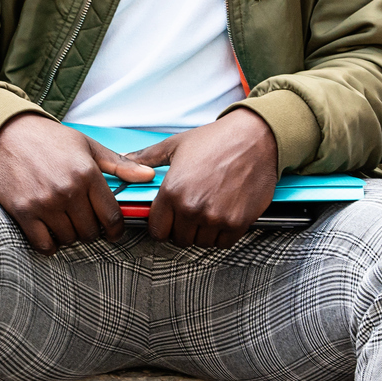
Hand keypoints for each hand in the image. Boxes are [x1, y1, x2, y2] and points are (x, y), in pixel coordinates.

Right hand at [0, 115, 154, 251]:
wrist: (8, 134)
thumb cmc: (50, 139)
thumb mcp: (87, 146)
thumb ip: (118, 164)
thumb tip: (148, 175)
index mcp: (87, 174)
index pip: (112, 217)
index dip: (115, 230)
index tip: (111, 231)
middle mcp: (68, 190)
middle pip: (90, 232)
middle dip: (91, 231)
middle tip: (83, 221)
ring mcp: (44, 202)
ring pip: (68, 238)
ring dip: (69, 235)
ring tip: (65, 221)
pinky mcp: (23, 211)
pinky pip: (43, 244)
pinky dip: (49, 244)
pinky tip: (50, 232)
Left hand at [127, 109, 279, 247]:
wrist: (255, 138)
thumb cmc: (217, 139)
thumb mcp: (176, 145)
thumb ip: (147, 157)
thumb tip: (125, 160)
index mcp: (173, 191)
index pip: (157, 230)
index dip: (162, 225)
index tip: (170, 218)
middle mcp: (192, 208)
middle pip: (179, 239)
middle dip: (183, 228)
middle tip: (192, 211)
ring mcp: (215, 218)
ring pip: (201, 242)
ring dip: (203, 231)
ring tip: (209, 210)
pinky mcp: (237, 222)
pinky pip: (223, 242)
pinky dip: (222, 234)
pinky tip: (223, 214)